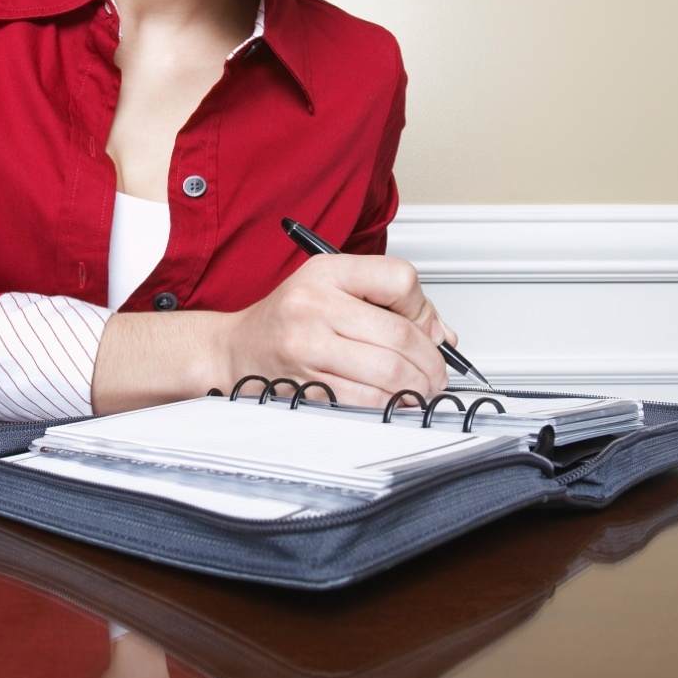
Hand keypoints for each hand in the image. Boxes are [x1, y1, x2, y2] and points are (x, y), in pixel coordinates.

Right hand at [219, 254, 451, 406]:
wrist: (236, 349)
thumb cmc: (290, 318)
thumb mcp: (333, 288)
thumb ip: (390, 303)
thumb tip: (441, 335)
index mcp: (328, 272)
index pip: (400, 279)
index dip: (423, 309)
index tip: (426, 329)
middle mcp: (314, 304)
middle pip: (400, 334)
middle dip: (431, 362)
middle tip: (437, 373)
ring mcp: (307, 346)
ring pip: (389, 372)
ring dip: (417, 388)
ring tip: (421, 389)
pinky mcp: (305, 385)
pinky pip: (366, 400)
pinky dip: (392, 404)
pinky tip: (396, 401)